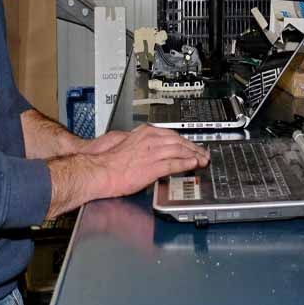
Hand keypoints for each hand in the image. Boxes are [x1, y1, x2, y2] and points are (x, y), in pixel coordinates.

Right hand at [87, 125, 208, 198]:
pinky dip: (186, 164)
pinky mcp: (152, 167)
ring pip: (179, 151)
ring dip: (193, 156)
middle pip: (179, 141)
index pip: (172, 134)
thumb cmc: (110, 160)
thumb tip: (151, 147)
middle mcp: (151, 140)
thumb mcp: (128, 143)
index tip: (192, 145)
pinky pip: (174, 164)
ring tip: (202, 160)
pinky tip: (193, 165)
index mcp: (145, 133)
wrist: (100, 171)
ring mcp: (152, 153)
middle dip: (193, 148)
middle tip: (203, 153)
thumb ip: (142, 143)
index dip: (185, 141)